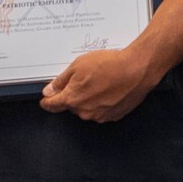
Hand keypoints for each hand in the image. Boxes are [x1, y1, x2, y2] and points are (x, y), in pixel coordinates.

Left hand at [41, 46, 158, 122]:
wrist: (137, 70)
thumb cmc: (110, 65)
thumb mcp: (78, 66)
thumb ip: (61, 81)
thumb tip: (50, 91)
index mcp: (72, 99)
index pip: (52, 106)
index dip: (47, 101)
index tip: (46, 100)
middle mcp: (85, 112)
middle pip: (71, 105)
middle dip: (74, 94)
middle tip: (84, 78)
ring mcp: (100, 116)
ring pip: (87, 108)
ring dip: (89, 98)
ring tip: (101, 80)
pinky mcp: (114, 116)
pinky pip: (101, 110)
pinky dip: (102, 101)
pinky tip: (109, 87)